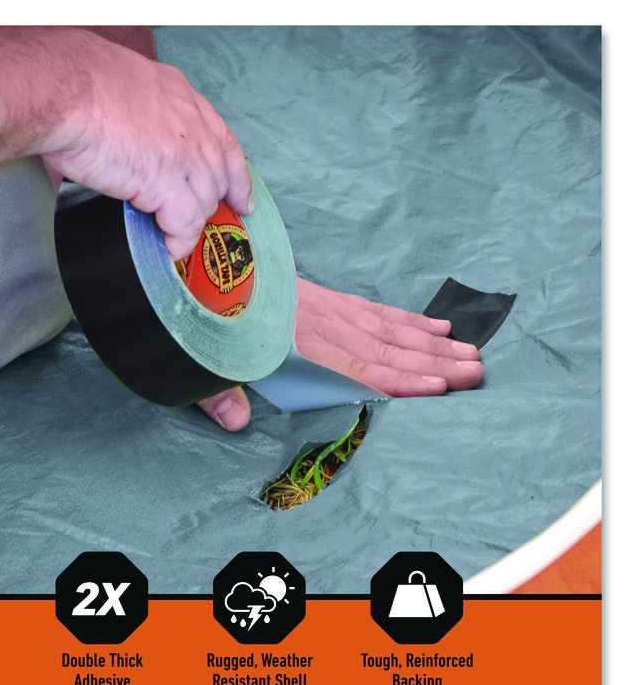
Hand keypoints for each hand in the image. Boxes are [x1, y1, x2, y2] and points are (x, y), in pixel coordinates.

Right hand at [41, 31, 253, 260]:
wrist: (66, 90)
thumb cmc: (76, 82)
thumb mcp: (123, 86)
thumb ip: (136, 117)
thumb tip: (119, 144)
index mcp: (180, 98)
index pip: (223, 142)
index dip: (236, 176)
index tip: (241, 196)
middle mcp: (191, 126)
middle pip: (217, 177)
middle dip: (213, 206)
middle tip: (200, 224)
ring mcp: (184, 156)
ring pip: (204, 203)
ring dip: (188, 224)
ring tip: (170, 235)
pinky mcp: (167, 183)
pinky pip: (185, 224)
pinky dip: (177, 241)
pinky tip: (168, 248)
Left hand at [197, 277, 482, 429]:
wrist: (211, 262)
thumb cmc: (213, 318)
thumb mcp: (210, 357)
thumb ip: (221, 391)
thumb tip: (234, 423)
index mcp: (295, 345)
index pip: (357, 368)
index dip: (399, 380)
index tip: (438, 388)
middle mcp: (322, 326)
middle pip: (386, 349)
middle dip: (433, 363)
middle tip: (475, 372)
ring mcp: (330, 309)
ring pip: (389, 329)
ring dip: (431, 344)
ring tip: (468, 353)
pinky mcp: (329, 298)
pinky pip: (376, 310)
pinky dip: (408, 320)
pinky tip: (435, 327)